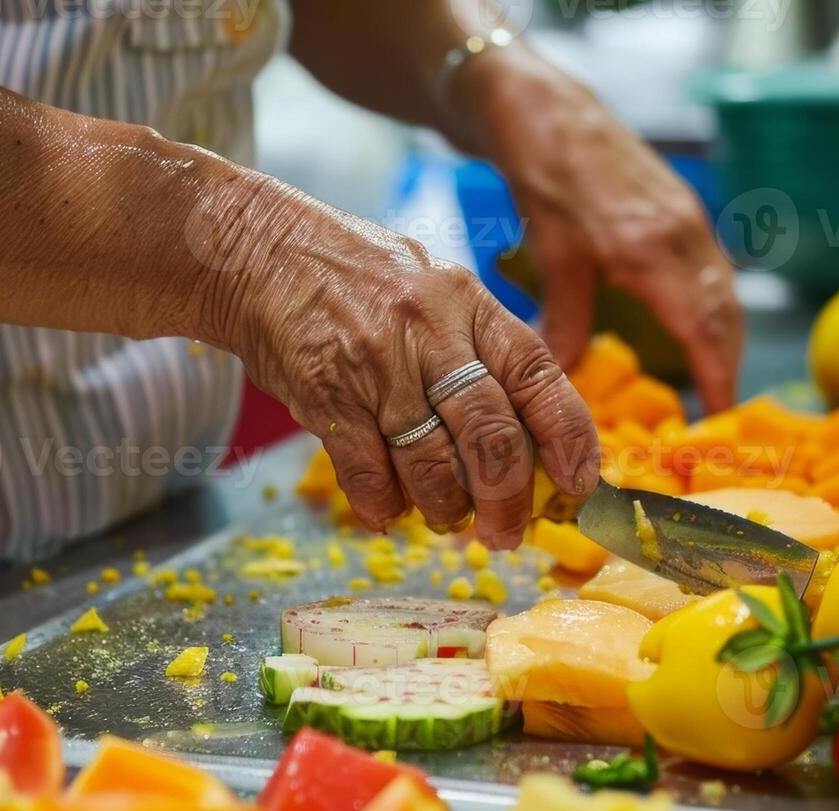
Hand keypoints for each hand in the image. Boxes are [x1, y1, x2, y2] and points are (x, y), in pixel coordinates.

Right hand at [202, 173, 600, 548]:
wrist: (257, 251)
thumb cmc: (355, 276)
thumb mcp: (433, 288)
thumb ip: (478, 348)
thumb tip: (528, 436)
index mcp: (468, 302)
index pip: (539, 375)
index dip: (569, 436)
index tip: (581, 482)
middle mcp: (429, 332)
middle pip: (491, 436)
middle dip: (508, 501)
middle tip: (507, 532)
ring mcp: (376, 366)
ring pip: (433, 466)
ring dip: (446, 509)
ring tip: (445, 518)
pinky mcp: (325, 396)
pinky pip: (369, 475)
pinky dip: (385, 506)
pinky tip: (387, 509)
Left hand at [457, 49, 745, 411]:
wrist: (545, 109)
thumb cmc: (544, 173)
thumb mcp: (551, 253)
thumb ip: (565, 319)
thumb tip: (565, 380)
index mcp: (652, 248)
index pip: (703, 327)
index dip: (717, 376)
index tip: (720, 417)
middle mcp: (682, 232)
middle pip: (725, 314)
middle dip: (729, 366)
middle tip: (721, 416)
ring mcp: (687, 217)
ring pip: (722, 292)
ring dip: (724, 340)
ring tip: (714, 383)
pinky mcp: (681, 208)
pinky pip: (711, 270)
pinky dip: (712, 308)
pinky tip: (698, 330)